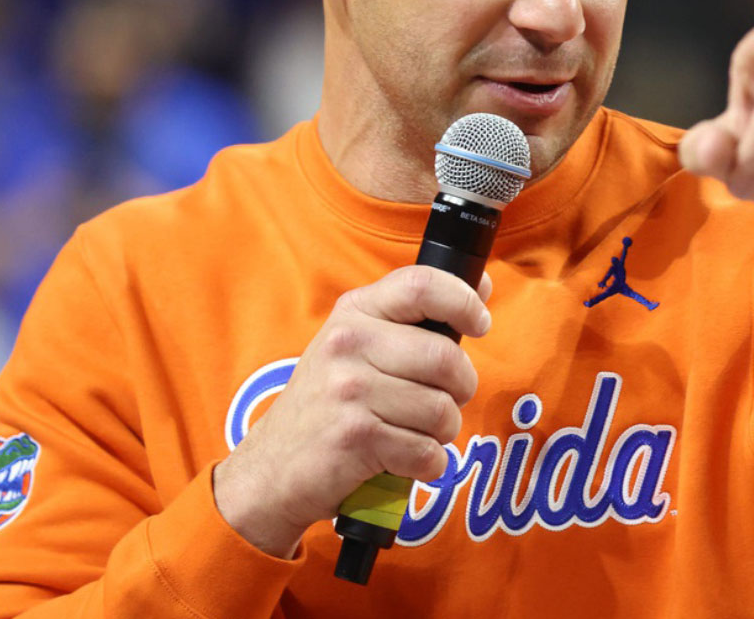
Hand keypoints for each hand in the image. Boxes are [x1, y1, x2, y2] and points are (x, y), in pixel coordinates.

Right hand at [212, 266, 492, 557]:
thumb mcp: (354, 347)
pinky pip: (427, 452)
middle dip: (460, 388)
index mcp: (354, 312)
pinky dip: (426, 464)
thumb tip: (482, 283)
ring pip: (442, 410)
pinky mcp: (355, 438)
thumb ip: (412, 317)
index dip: (464, 301)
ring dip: (441, 432)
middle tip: (444, 401)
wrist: (271, 470)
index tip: (479, 324)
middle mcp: (348, 344)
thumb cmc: (326, 406)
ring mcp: (349, 391)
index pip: (422, 285)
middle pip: (445, 357)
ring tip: (413, 433)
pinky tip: (401, 460)